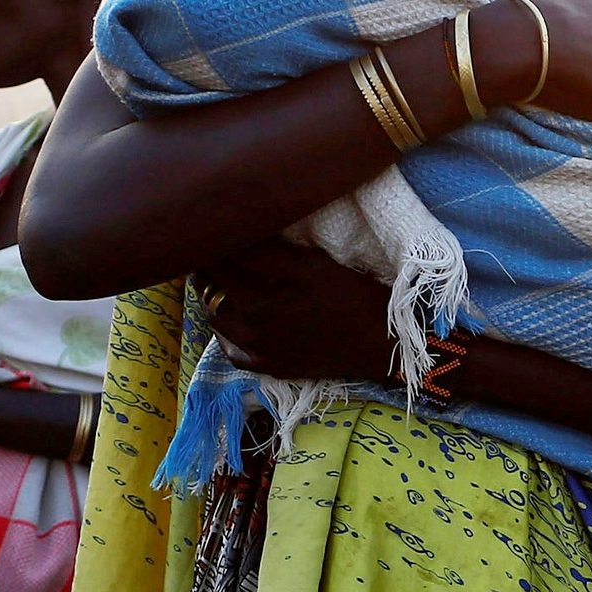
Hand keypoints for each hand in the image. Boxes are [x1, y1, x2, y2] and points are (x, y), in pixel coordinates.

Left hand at [198, 240, 393, 382]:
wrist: (382, 348)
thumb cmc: (352, 299)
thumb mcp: (313, 266)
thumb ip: (268, 252)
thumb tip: (234, 231)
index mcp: (256, 301)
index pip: (216, 263)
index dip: (213, 241)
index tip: (219, 225)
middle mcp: (248, 329)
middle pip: (209, 289)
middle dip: (209, 264)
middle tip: (220, 244)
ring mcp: (256, 352)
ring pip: (214, 316)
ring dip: (215, 293)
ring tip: (228, 274)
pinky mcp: (267, 367)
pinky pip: (230, 347)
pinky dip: (226, 327)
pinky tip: (238, 313)